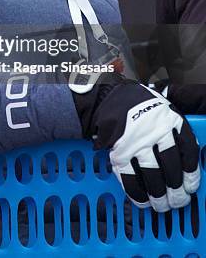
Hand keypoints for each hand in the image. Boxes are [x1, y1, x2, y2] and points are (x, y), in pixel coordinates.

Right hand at [74, 77, 200, 211]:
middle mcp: (155, 131)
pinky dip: (136, 192)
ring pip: (152, 175)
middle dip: (176, 189)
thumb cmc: (141, 106)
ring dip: (158, 195)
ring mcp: (136, 143)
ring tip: (161, 205)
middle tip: (178, 201)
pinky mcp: (119, 151)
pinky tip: (142, 200)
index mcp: (170, 119)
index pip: (188, 151)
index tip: (191, 186)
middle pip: (170, 166)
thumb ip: (177, 130)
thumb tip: (189, 158)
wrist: (110, 96)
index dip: (191, 173)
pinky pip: (129, 177)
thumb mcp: (164, 109)